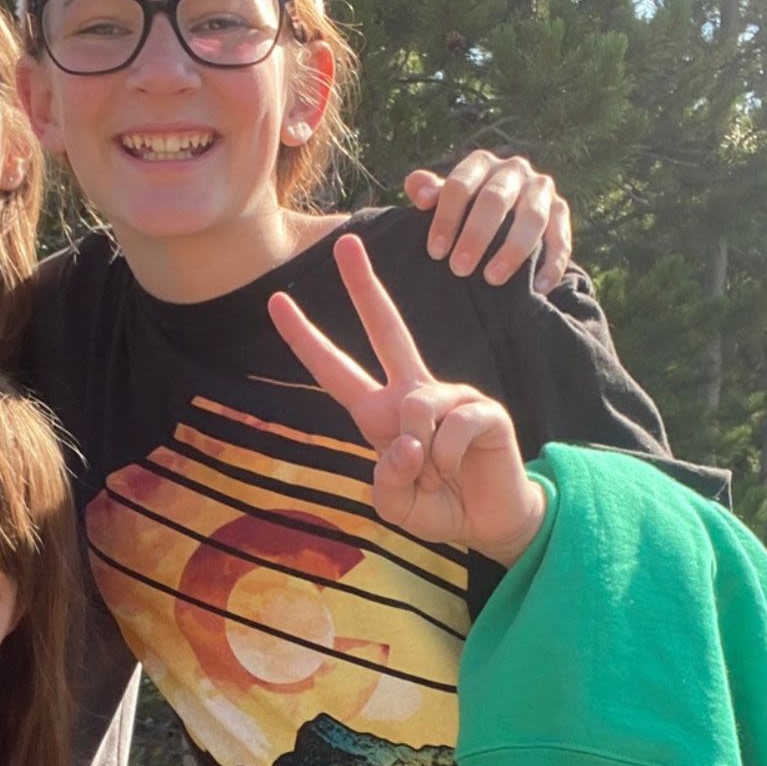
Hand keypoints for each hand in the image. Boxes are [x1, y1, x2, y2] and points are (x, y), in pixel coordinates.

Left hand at [268, 235, 546, 564]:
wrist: (490, 522)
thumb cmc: (439, 507)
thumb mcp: (395, 505)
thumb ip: (387, 480)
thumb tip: (407, 441)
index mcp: (381, 412)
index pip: (337, 369)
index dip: (305, 339)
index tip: (276, 302)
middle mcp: (414, 392)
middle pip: (386, 328)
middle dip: (364, 285)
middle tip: (344, 242)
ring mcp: (450, 395)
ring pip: (417, 405)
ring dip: (422, 456)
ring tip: (437, 476)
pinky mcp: (482, 408)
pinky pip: (451, 426)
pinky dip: (446, 458)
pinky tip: (457, 468)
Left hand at [404, 149, 574, 287]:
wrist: (510, 209)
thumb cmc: (466, 206)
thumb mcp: (446, 197)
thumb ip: (428, 191)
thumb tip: (418, 191)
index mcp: (480, 163)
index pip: (459, 185)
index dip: (446, 218)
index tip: (435, 252)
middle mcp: (514, 170)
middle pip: (495, 199)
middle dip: (476, 235)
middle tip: (459, 268)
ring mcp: (541, 189)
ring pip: (532, 217)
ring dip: (512, 250)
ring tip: (492, 279)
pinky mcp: (562, 211)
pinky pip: (561, 239)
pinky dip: (552, 264)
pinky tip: (538, 288)